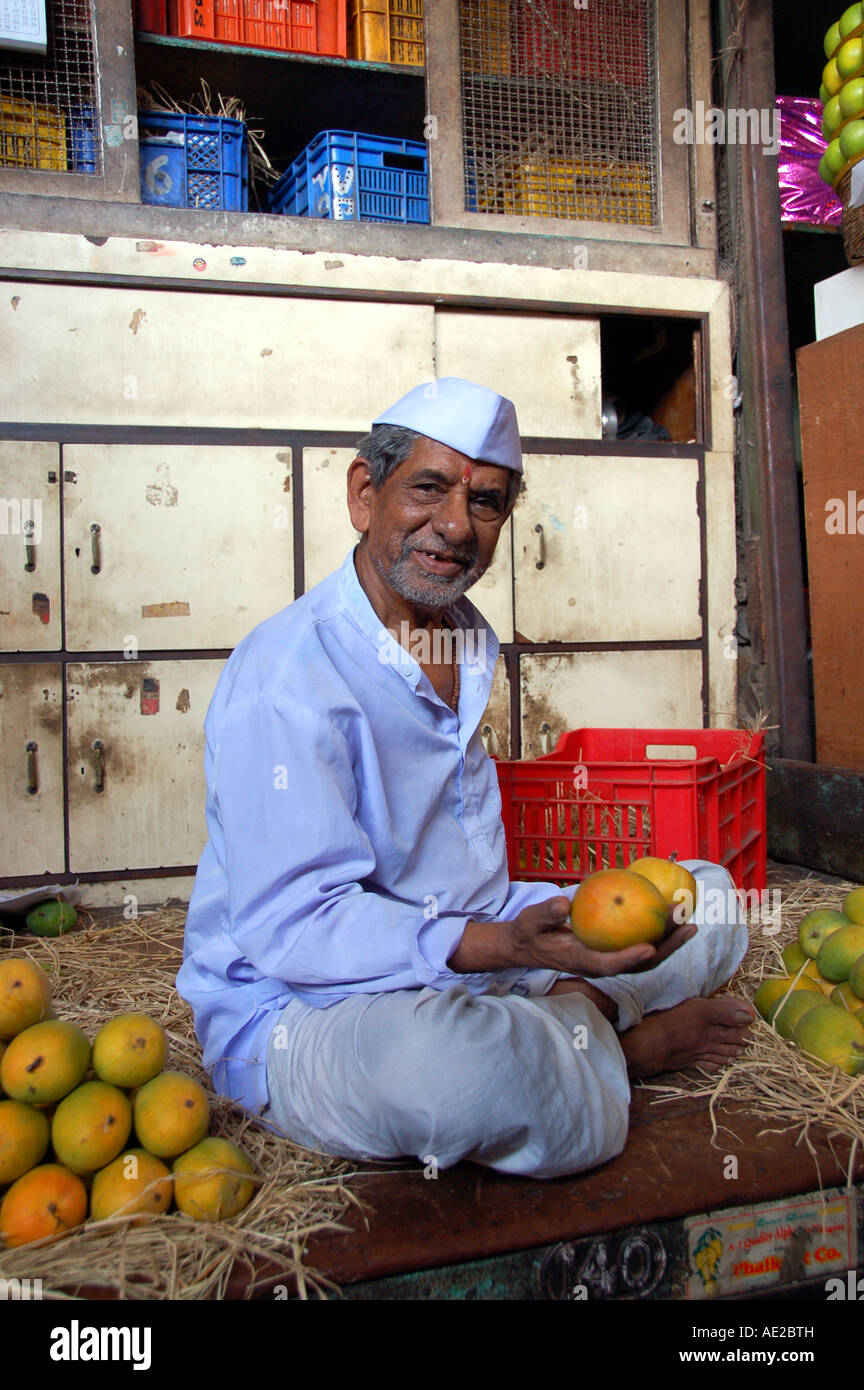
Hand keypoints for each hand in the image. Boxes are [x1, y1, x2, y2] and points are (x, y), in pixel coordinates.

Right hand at [506, 894, 696, 977]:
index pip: (609, 964)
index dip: (629, 959)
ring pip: (646, 956)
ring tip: (689, 921)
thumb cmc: (530, 932)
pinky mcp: (613, 951)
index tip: (648, 948)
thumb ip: (545, 914)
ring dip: (670, 942)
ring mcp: (610, 960)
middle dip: (666, 947)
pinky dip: (658, 932)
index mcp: (582, 962)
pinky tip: (668, 912)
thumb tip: (562, 903)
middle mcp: (601, 965)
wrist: (529, 945)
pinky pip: (640, 943)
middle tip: (687, 925)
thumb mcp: (530, 922)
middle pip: (640, 963)